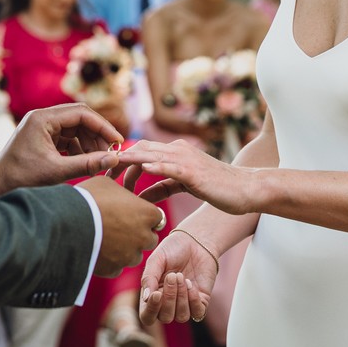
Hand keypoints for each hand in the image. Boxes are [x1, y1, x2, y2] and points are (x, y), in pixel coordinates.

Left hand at [0, 103, 124, 196]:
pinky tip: (84, 161)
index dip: (102, 126)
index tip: (117, 141)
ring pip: (75, 127)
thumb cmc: (23, 177)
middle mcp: (42, 117)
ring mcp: (42, 125)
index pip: (81, 113)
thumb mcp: (57, 172)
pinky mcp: (43, 135)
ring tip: (98, 159)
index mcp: (43, 118)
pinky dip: (78, 147)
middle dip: (97, 134)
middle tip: (111, 151)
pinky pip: (68, 136)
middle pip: (80, 117)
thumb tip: (114, 159)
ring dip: (88, 142)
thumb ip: (87, 164)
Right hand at [78, 176, 161, 276]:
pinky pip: (117, 267)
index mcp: (147, 213)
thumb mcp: (107, 183)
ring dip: (125, 249)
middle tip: (120, 227)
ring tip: (106, 239)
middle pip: (149, 239)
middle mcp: (143, 237)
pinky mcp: (114, 269)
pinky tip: (98, 250)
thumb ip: (121, 192)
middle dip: (139, 235)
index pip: (157, 217)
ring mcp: (129, 256)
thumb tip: (120, 195)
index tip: (132, 213)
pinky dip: (110, 261)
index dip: (144, 215)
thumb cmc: (88, 197)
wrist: (66, 223)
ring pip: (134, 255)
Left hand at [119, 140, 261, 214]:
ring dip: (131, 160)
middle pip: (142, 149)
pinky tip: (144, 168)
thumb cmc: (216, 188)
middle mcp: (178, 151)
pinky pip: (172, 167)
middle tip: (103, 174)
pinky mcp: (194, 173)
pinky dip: (157, 166)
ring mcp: (187, 160)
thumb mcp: (183, 187)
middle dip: (120, 160)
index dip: (123, 160)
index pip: (142, 151)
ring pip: (153, 154)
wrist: (245, 188)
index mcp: (175, 153)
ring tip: (112, 165)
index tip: (108, 173)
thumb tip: (139, 197)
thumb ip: (161, 188)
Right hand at [139, 229, 217, 324]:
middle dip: (169, 297)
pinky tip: (191, 283)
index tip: (157, 293)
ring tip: (182, 277)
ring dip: (181, 297)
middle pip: (165, 317)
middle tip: (173, 275)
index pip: (148, 316)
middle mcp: (168, 303)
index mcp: (153, 296)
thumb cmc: (172, 249)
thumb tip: (146, 298)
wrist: (196, 241)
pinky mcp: (201, 301)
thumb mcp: (156, 260)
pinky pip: (197, 313)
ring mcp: (185, 304)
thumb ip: (148, 278)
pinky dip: (193, 300)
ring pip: (181, 317)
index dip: (151, 310)